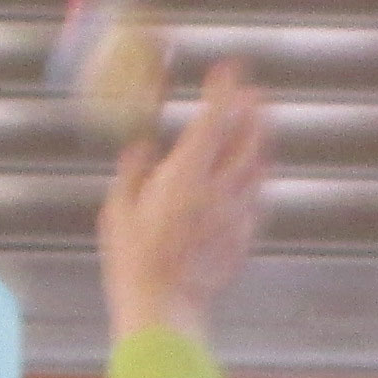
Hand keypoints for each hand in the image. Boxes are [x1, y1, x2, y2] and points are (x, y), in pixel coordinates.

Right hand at [97, 59, 271, 340]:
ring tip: (253, 130)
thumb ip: (134, 171)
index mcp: (186, 176)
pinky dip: (249, 183)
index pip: (213, 121)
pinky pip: (253, 200)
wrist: (165, 308)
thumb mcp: (120, 209)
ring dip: (257, 144)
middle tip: (253, 94)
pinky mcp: (244, 236)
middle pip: (250, 140)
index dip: (223, 90)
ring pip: (258, 168)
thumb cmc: (134, 259)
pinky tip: (240, 183)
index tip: (228, 69)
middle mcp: (219, 190)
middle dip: (253, 111)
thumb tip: (142, 146)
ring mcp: (237, 214)